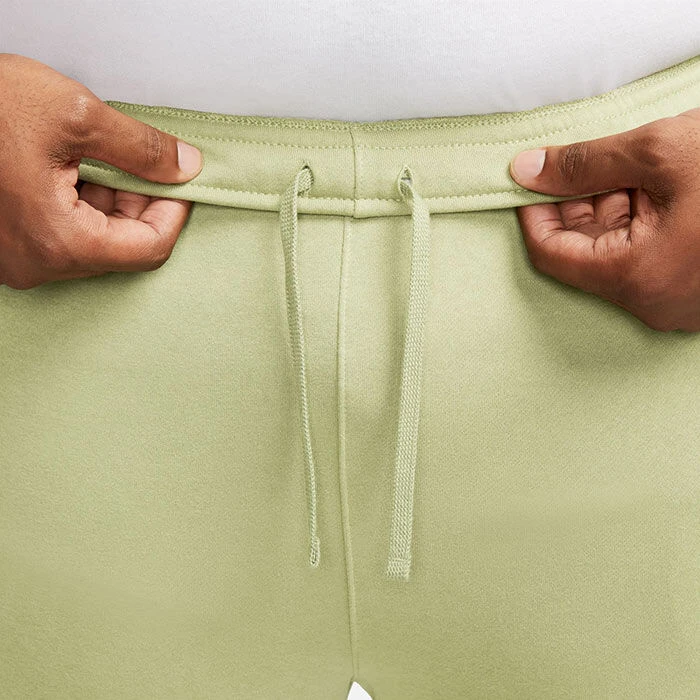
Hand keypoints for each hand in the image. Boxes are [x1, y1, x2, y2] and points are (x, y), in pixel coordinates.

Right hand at [0, 53, 203, 288]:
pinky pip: (65, 236)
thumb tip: (183, 166)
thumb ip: (141, 148)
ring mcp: (20, 260)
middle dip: (141, 204)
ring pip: (95, 242)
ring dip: (111, 203)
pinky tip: (74, 169)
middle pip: (123, 247)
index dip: (174, 213)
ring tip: (96, 158)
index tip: (181, 184)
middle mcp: (37, 264)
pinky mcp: (9, 247)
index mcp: (58, 242)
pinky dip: (83, 205)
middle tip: (141, 163)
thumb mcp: (74, 115)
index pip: (150, 249)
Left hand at [509, 108, 699, 331]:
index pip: (549, 253)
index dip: (534, 211)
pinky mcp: (698, 291)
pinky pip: (649, 258)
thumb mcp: (660, 153)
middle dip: (580, 202)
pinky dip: (643, 221)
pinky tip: (661, 188)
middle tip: (591, 160)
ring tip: (641, 168)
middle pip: (584, 251)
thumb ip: (584, 164)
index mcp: (635, 278)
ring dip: (615, 207)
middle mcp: (653, 303)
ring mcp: (678, 302)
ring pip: (618, 252)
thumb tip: (527, 171)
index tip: (531, 179)